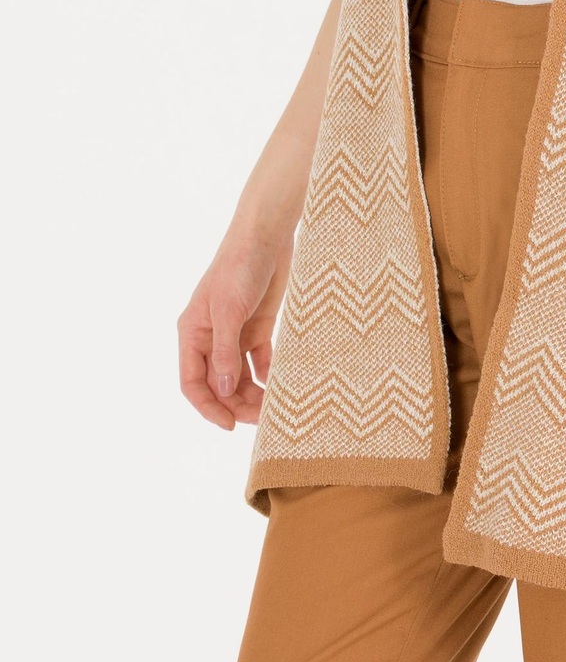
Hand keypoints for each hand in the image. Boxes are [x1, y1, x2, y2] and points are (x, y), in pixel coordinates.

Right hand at [177, 233, 292, 430]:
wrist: (268, 235)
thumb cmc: (240, 266)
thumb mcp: (229, 310)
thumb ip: (225, 351)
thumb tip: (223, 391)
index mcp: (192, 333)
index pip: (192, 382)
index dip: (208, 408)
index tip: (228, 426)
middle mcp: (210, 337)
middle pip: (219, 384)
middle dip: (236, 405)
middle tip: (262, 419)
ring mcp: (235, 333)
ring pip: (239, 376)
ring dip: (253, 394)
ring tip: (273, 407)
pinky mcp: (258, 326)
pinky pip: (259, 360)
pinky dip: (266, 375)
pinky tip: (278, 384)